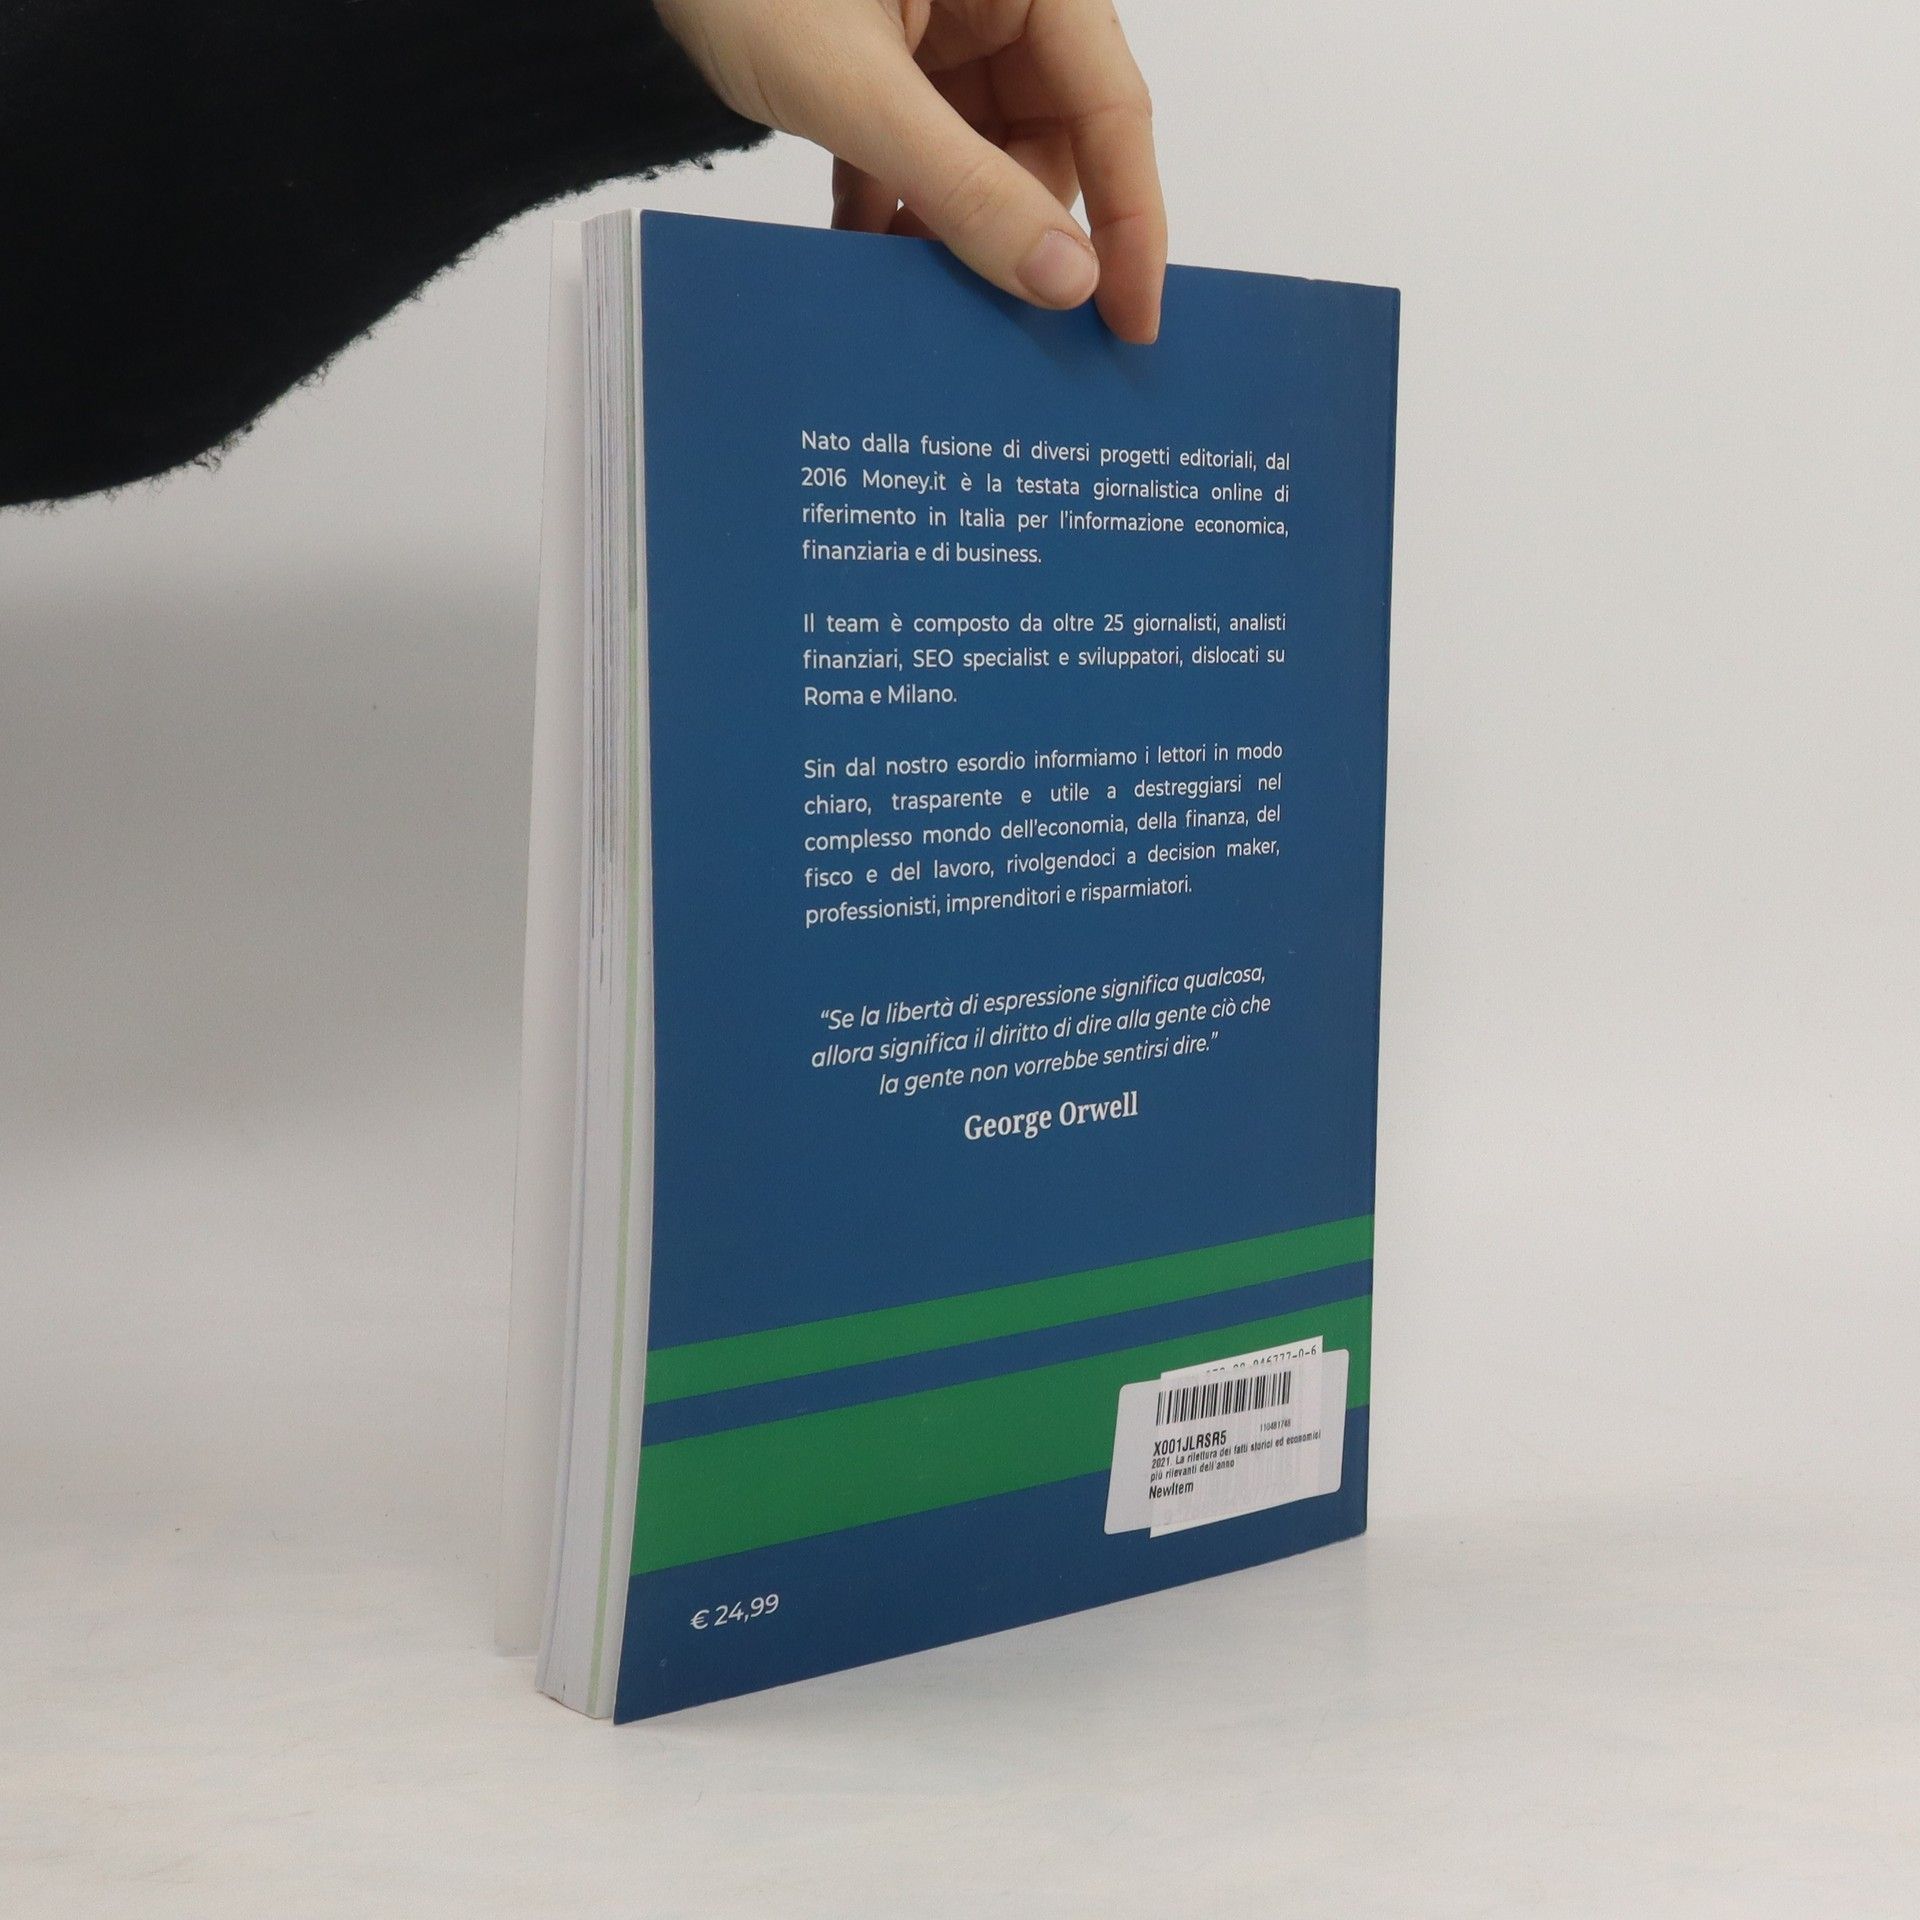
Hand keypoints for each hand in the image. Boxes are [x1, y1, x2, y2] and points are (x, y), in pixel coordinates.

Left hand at [654, 0, 1165, 341]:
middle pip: (1050, 147)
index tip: (1131, 324)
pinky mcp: (883, 62)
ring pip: (982, 164)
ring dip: (949, 237)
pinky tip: (863, 263)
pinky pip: (916, 156)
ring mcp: (940, 34)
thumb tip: (1064, 282)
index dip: (1131, 224)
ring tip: (918, 308)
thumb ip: (962, 187)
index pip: (1113, 111)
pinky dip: (893, 211)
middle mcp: (998, 1)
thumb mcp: (856, 87)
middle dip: (1020, 242)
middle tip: (1002, 336)